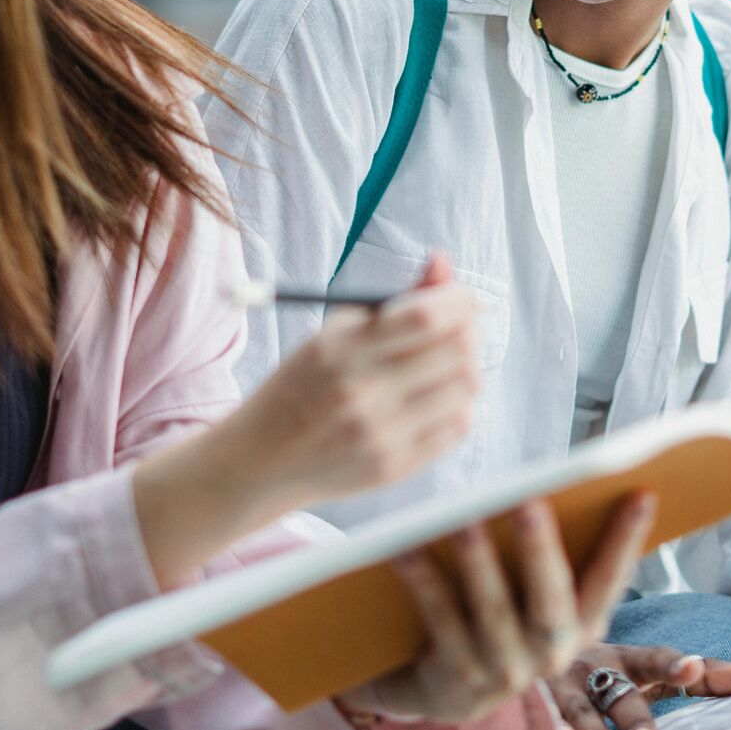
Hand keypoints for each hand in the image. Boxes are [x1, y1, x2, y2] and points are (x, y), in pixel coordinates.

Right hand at [135, 255, 477, 586]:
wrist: (263, 459)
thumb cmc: (305, 384)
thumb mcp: (334, 333)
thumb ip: (395, 301)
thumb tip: (443, 263)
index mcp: (340, 349)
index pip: (425, 316)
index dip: (457, 299)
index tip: (462, 295)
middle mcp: (360, 392)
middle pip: (455, 350)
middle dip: (467, 330)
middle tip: (460, 327)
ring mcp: (379, 434)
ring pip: (466, 388)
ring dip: (466, 367)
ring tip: (445, 364)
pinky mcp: (393, 466)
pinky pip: (457, 426)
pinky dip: (458, 404)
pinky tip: (436, 398)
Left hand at [345, 492, 656, 726]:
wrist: (441, 691)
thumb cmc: (496, 618)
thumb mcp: (535, 597)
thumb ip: (552, 554)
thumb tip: (560, 486)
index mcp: (581, 628)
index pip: (610, 581)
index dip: (628, 541)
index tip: (641, 493)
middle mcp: (550, 656)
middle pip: (550, 602)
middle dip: (542, 551)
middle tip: (530, 502)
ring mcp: (503, 670)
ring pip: (492, 613)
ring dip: (480, 566)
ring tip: (464, 522)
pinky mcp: (456, 678)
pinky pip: (440, 622)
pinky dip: (424, 583)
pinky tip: (406, 549)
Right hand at [549, 642, 730, 729]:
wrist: (535, 649)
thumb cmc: (610, 671)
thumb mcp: (653, 670)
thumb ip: (709, 675)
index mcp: (627, 657)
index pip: (654, 659)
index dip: (672, 664)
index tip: (691, 668)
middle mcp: (592, 666)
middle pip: (617, 692)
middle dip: (632, 718)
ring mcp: (559, 686)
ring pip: (577, 709)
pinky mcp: (532, 704)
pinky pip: (538, 720)